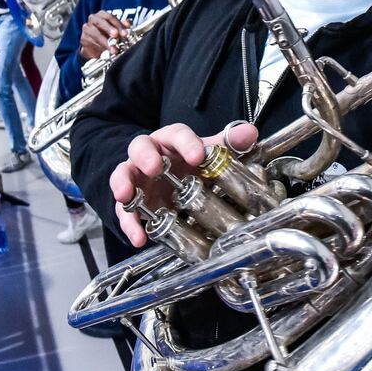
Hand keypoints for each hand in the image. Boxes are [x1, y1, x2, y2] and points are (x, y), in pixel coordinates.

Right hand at [78, 11, 128, 59]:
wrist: (94, 45)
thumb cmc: (106, 34)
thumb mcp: (116, 29)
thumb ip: (122, 25)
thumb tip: (128, 24)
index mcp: (101, 15)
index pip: (110, 17)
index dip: (118, 24)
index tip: (124, 33)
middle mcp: (92, 20)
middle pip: (101, 22)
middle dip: (110, 29)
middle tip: (116, 36)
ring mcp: (86, 30)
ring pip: (96, 34)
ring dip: (106, 43)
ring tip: (114, 50)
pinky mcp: (83, 40)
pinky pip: (91, 44)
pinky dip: (100, 49)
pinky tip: (106, 53)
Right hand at [110, 122, 258, 246]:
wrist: (167, 179)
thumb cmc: (187, 162)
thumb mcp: (206, 152)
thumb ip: (226, 144)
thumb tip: (249, 133)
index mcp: (171, 140)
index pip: (176, 134)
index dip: (186, 143)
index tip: (197, 156)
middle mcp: (149, 155)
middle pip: (140, 147)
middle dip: (145, 156)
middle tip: (154, 167)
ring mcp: (137, 178)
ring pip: (122, 174)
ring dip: (123, 184)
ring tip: (126, 195)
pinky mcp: (131, 202)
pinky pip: (124, 211)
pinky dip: (129, 224)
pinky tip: (138, 237)